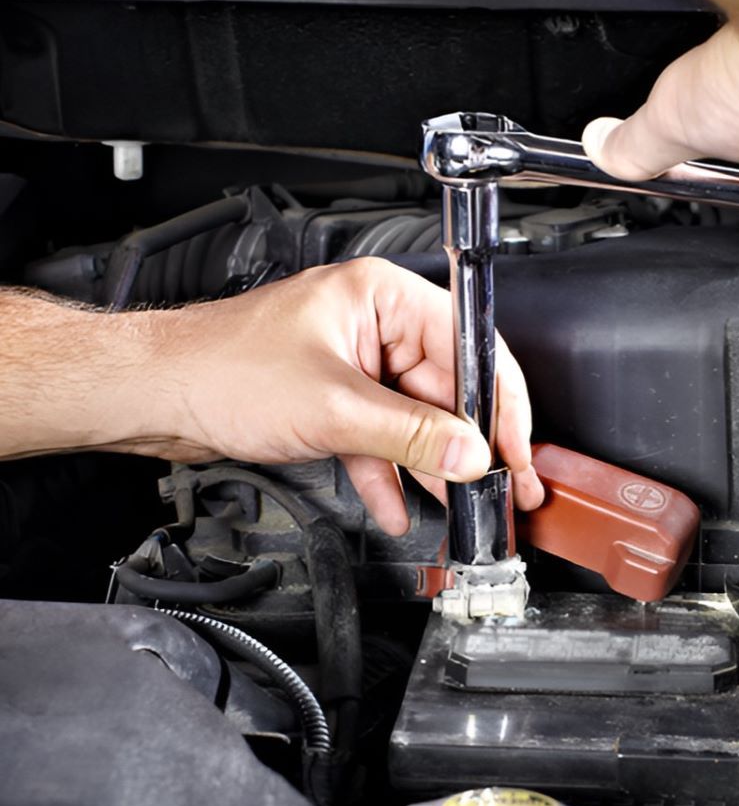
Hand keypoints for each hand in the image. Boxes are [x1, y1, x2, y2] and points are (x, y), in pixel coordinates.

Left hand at [138, 258, 542, 533]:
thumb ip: (410, 436)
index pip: (468, 342)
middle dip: (465, 445)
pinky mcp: (332, 399)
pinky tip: (399, 509)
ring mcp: (352, 364)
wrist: (156, 397)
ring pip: (412, 419)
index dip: (499, 401)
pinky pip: (379, 437)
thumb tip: (469, 455)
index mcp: (380, 296)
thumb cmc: (219, 369)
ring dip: (430, 466)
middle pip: (444, 387)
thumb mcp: (333, 408)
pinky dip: (388, 473)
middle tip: (497, 487)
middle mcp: (372, 324)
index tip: (515, 447)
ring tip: (460, 507)